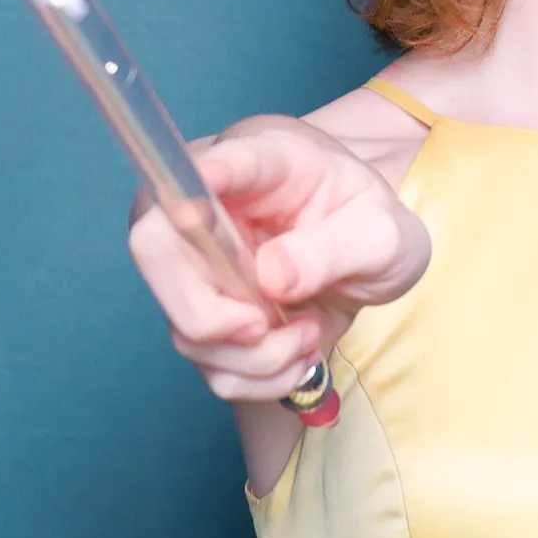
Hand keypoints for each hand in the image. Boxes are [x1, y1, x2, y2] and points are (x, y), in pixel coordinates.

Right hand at [125, 116, 428, 401]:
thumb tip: (270, 275)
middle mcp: (210, 205)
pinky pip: (210, 364)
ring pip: (184, 325)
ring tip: (307, 334)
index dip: (200, 178)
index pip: (218, 160)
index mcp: (262, 160)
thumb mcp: (382, 233)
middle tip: (265, 328)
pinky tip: (294, 355)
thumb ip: (335, 247)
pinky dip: (256, 377)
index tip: (197, 199)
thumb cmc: (370, 225)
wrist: (368, 255)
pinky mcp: (206, 313)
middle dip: (209, 313)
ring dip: (253, 356)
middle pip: (154, 249)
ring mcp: (199, 262)